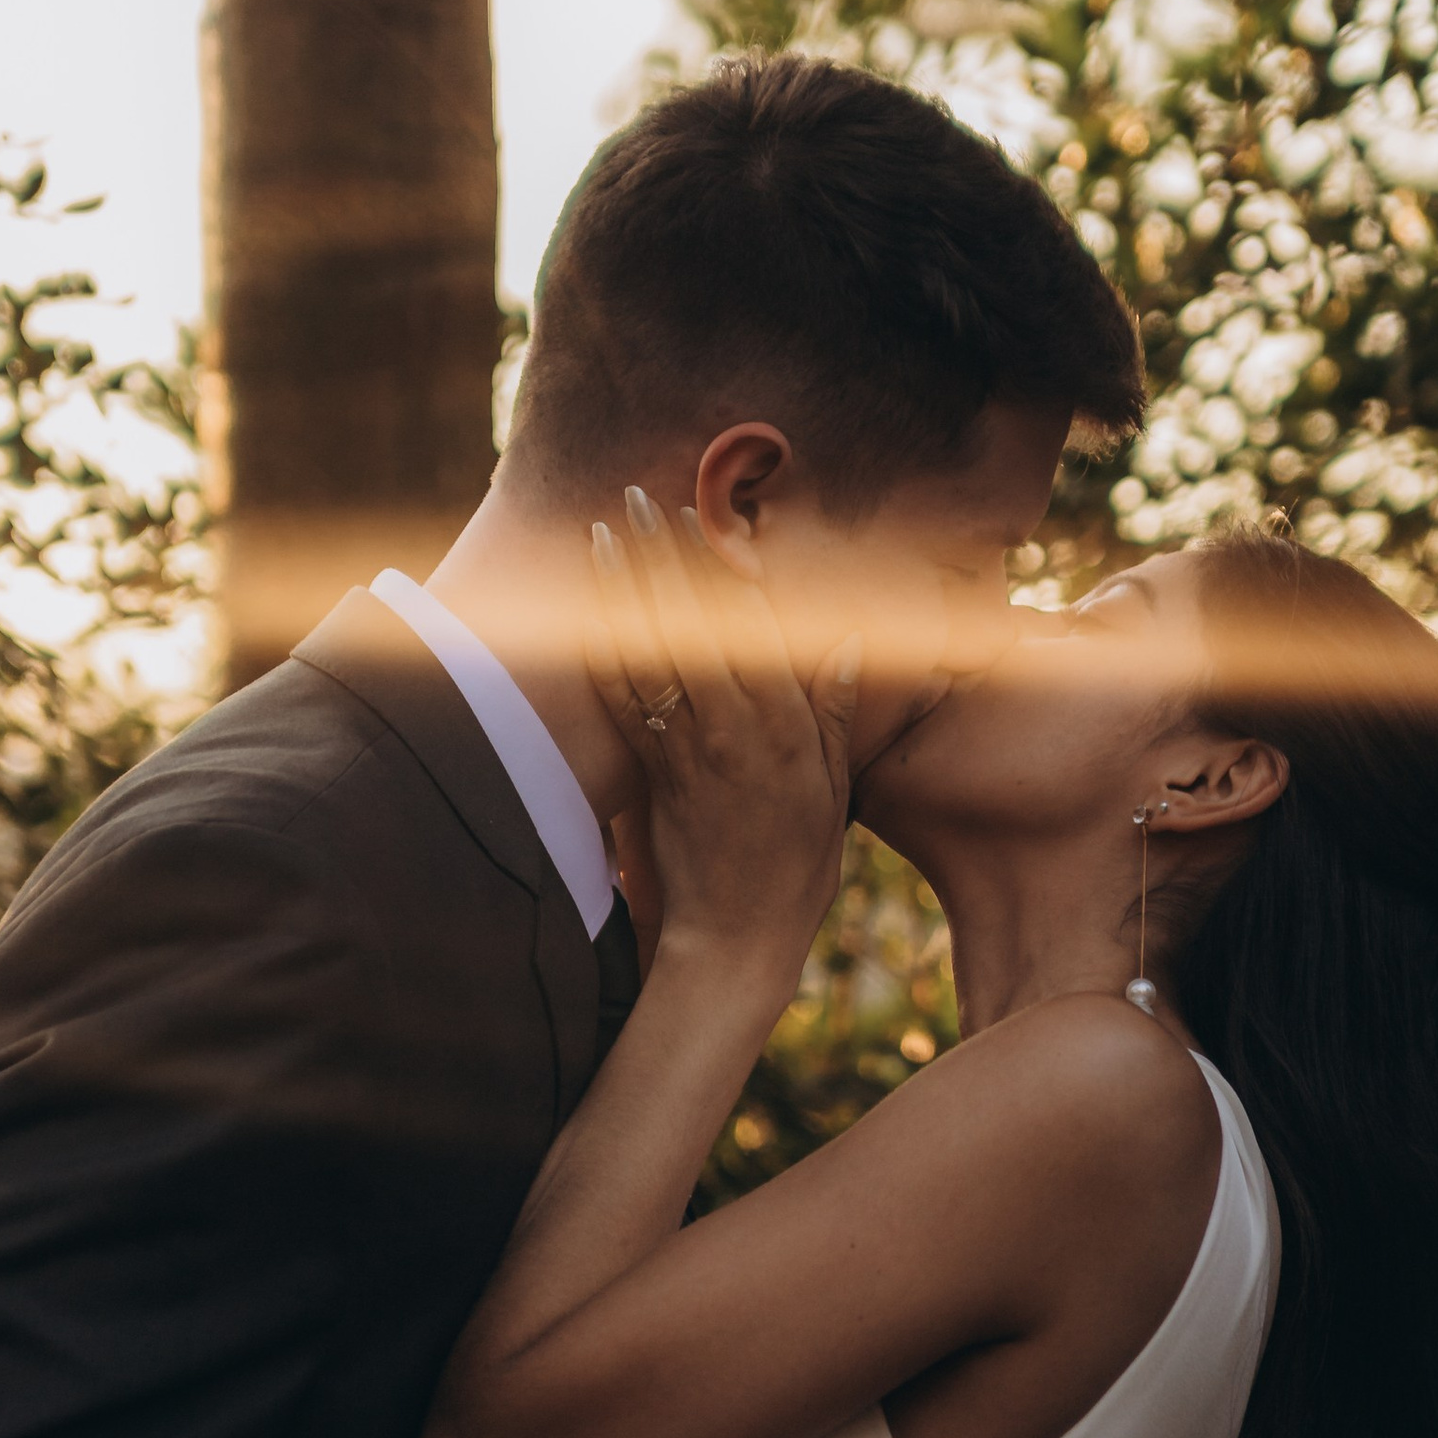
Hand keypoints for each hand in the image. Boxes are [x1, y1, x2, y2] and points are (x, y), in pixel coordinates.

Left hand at [585, 490, 859, 999]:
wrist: (739, 939)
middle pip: (698, 622)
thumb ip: (833, 713)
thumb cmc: (796, 868)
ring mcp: (695, 750)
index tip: (700, 517)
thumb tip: (848, 641)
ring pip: (658, 652)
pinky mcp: (659, 777)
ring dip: (629, 588)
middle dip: (665, 555)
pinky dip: (608, 652)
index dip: (721, 568)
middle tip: (638, 498)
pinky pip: (630, 703)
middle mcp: (740, 727)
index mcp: (789, 724)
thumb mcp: (834, 789)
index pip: (753, 623)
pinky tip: (590, 613)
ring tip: (605, 532)